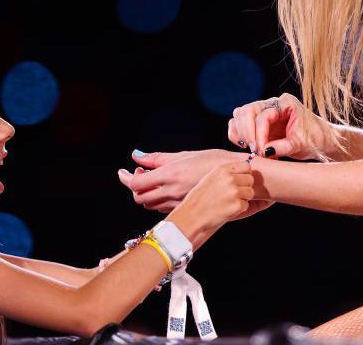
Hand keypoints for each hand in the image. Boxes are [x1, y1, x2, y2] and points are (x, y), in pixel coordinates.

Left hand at [118, 149, 238, 212]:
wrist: (239, 178)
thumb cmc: (214, 161)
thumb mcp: (185, 155)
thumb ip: (159, 158)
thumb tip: (137, 156)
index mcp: (171, 175)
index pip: (136, 184)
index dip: (126, 179)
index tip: (123, 172)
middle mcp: (172, 192)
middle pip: (140, 198)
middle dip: (135, 188)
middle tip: (141, 174)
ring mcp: (179, 202)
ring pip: (151, 205)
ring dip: (146, 194)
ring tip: (153, 180)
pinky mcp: (186, 207)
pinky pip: (164, 208)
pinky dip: (158, 200)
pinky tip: (166, 189)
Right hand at [166, 161, 254, 248]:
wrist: (193, 215)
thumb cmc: (201, 197)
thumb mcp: (211, 178)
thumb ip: (227, 173)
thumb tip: (246, 170)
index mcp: (222, 169)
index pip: (246, 166)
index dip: (245, 174)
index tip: (240, 180)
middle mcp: (229, 178)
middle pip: (250, 179)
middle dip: (245, 187)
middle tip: (233, 194)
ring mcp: (234, 192)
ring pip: (250, 193)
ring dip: (243, 198)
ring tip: (228, 202)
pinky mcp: (237, 205)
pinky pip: (246, 205)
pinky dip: (239, 209)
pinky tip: (226, 209)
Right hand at [228, 93, 337, 158]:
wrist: (320, 141)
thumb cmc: (314, 139)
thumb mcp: (301, 144)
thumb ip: (283, 147)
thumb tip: (262, 151)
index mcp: (285, 103)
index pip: (263, 116)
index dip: (258, 134)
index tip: (260, 151)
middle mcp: (271, 103)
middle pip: (246, 111)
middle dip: (247, 133)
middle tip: (255, 151)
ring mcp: (263, 111)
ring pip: (239, 116)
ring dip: (241, 135)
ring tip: (254, 150)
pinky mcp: (256, 122)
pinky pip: (238, 125)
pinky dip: (239, 137)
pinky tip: (250, 148)